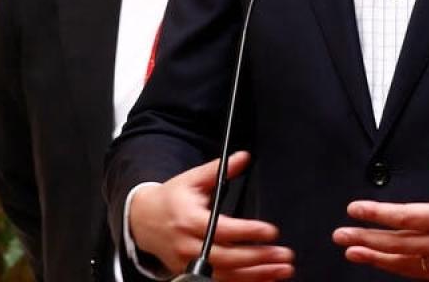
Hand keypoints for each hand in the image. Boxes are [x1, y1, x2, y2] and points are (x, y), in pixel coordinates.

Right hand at [128, 151, 294, 280]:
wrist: (144, 221)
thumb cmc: (172, 199)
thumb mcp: (193, 179)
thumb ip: (219, 170)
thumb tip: (243, 158)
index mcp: (190, 220)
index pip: (223, 229)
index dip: (248, 231)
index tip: (271, 231)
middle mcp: (189, 245)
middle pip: (227, 257)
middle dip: (258, 258)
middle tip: (284, 254)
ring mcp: (189, 264)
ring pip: (227, 275)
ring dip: (258, 275)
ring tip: (283, 269)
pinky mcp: (191, 274)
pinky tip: (267, 278)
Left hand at [332, 142, 428, 279]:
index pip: (405, 218)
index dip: (377, 215)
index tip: (354, 209)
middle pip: (398, 244)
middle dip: (366, 239)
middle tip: (339, 234)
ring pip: (406, 263)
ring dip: (376, 258)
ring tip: (351, 251)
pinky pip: (421, 274)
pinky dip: (398, 269)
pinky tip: (382, 263)